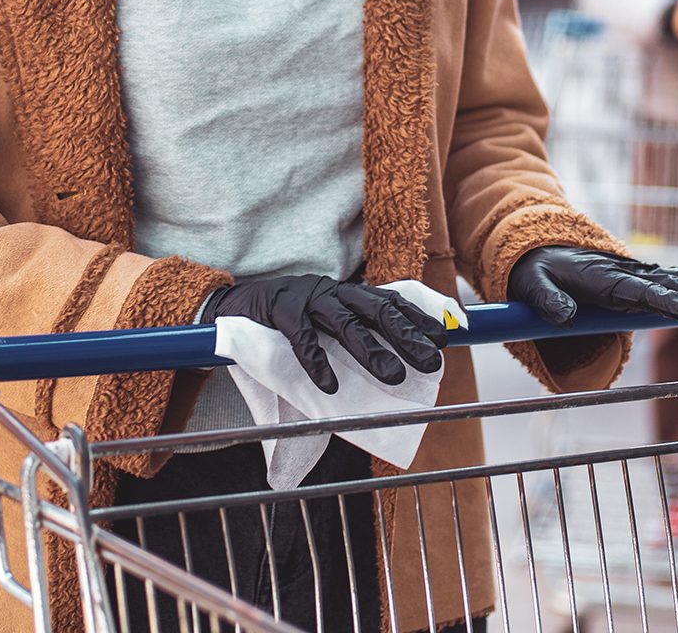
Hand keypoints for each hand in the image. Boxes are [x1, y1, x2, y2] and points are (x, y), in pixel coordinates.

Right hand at [204, 275, 447, 393]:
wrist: (233, 305)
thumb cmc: (286, 321)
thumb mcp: (324, 324)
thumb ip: (351, 339)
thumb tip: (391, 370)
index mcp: (345, 294)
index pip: (389, 302)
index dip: (418, 318)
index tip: (444, 339)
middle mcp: (331, 291)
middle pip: (375, 310)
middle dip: (406, 335)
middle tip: (432, 363)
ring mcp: (305, 297)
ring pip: (344, 322)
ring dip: (371, 350)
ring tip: (393, 377)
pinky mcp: (278, 309)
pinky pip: (300, 336)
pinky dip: (316, 360)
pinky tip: (329, 386)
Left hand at [507, 246, 677, 325]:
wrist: (542, 252)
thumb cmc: (538, 273)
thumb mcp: (534, 285)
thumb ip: (548, 302)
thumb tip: (565, 317)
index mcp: (603, 279)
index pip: (641, 294)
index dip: (669, 303)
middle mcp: (630, 274)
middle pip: (674, 286)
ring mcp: (642, 276)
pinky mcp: (649, 280)